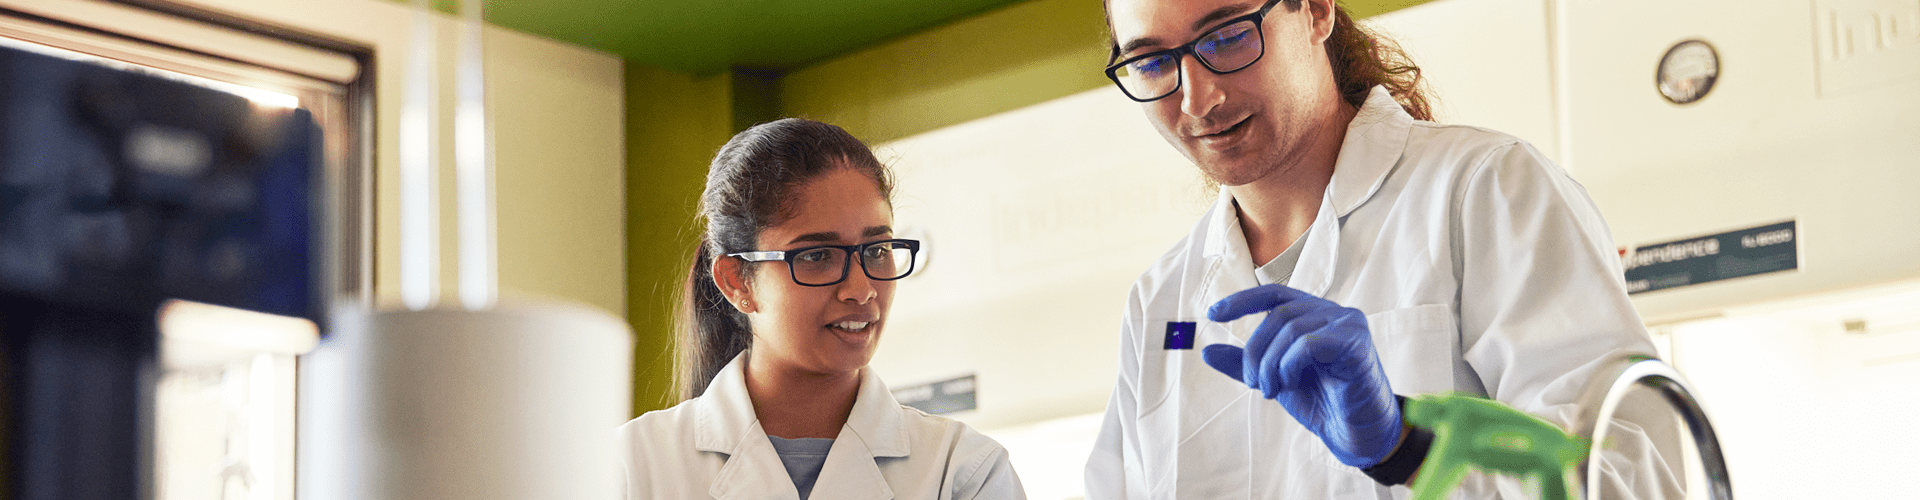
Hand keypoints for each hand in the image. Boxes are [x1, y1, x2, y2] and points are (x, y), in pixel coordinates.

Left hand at [1202, 284, 1402, 467]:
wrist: (1354, 433)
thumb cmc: (1320, 402)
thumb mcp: (1274, 379)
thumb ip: (1245, 365)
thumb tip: (1206, 352)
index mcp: (1313, 314)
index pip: (1274, 294)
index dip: (1242, 300)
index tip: (1212, 314)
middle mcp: (1332, 312)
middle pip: (1278, 315)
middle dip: (1256, 351)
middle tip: (1254, 383)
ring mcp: (1348, 324)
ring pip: (1291, 328)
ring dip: (1271, 363)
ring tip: (1270, 389)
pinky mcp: (1357, 342)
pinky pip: (1309, 343)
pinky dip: (1289, 364)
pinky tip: (1290, 383)